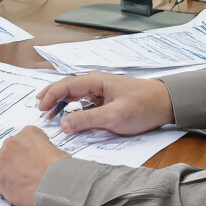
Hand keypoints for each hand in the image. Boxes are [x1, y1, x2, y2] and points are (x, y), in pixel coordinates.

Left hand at [0, 127, 67, 205]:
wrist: (55, 188)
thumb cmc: (59, 171)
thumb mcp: (56, 150)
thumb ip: (42, 149)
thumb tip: (41, 156)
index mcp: (27, 134)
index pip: (24, 139)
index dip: (29, 151)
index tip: (33, 158)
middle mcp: (10, 144)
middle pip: (10, 151)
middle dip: (17, 161)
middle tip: (28, 171)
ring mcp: (1, 161)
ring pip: (2, 166)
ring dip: (10, 173)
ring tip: (23, 183)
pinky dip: (6, 187)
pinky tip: (18, 191)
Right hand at [37, 72, 173, 135]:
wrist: (167, 104)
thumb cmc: (143, 106)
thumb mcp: (115, 116)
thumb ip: (88, 120)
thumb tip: (63, 124)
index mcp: (96, 81)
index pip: (65, 86)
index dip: (50, 96)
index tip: (40, 110)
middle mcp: (95, 83)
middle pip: (67, 88)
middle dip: (51, 98)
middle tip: (39, 110)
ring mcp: (100, 91)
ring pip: (74, 96)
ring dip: (62, 104)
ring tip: (50, 115)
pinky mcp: (106, 100)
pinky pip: (84, 103)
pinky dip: (74, 109)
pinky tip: (70, 117)